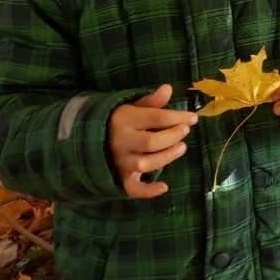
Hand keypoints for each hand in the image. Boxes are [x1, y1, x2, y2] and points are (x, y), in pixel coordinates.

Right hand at [108, 84, 198, 199]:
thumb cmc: (118, 121)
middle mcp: (121, 141)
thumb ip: (151, 101)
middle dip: (173, 136)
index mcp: (125, 119)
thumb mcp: (132, 106)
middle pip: (151, 142)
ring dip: (166, 157)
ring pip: (145, 163)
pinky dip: (147, 191)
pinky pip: (132, 188)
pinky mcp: (120, 178)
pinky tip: (164, 187)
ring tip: (181, 148)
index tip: (193, 118)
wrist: (86, 140)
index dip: (177, 117)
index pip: (156, 118)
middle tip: (185, 131)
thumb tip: (168, 88)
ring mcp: (120, 161)